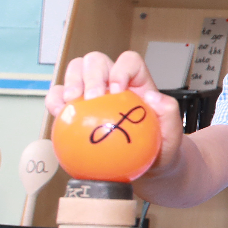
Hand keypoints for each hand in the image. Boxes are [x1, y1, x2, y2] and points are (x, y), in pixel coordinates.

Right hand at [45, 51, 185, 167]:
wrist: (143, 166)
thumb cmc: (158, 146)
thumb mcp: (173, 133)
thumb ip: (170, 114)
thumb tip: (154, 98)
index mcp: (136, 81)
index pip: (129, 61)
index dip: (121, 68)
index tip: (118, 90)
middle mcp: (112, 81)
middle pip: (96, 61)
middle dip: (91, 74)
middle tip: (92, 98)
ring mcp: (91, 93)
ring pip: (75, 71)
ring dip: (70, 82)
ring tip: (71, 102)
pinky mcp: (75, 110)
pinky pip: (59, 98)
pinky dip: (55, 101)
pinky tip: (57, 115)